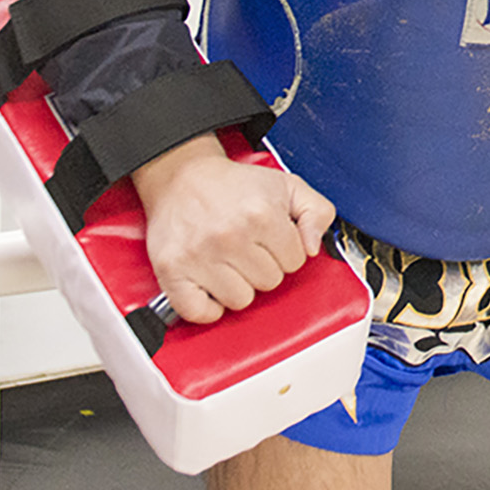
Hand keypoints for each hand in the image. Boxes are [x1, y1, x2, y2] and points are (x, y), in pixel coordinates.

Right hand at [133, 134, 336, 324]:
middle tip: (249, 247)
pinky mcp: (172, 271)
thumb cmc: (235, 185)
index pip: (295, 261)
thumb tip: (313, 247)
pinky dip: (206, 307)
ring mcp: (198, 256)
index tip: (272, 239)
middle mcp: (229, 236)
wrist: (183, 177)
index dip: (286, 251)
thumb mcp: (289, 185)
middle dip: (264, 267)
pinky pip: (199, 312)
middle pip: (269, 283)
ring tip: (230, 262)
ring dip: (238, 286)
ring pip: (239, 301)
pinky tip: (210, 285)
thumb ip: (317, 212)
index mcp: (262, 215)